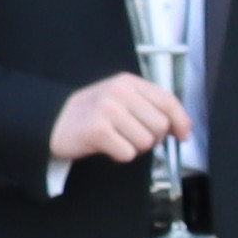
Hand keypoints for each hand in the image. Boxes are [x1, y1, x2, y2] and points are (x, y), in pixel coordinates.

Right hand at [48, 72, 183, 167]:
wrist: (54, 121)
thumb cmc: (93, 113)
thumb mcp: (122, 99)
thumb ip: (150, 106)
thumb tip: (183, 126)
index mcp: (129, 82)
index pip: (167, 100)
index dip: (180, 120)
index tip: (183, 134)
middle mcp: (120, 92)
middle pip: (160, 125)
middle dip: (153, 137)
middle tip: (133, 136)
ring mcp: (108, 109)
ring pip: (146, 142)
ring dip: (135, 147)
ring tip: (118, 139)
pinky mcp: (98, 130)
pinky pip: (128, 153)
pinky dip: (120, 155)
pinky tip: (108, 146)